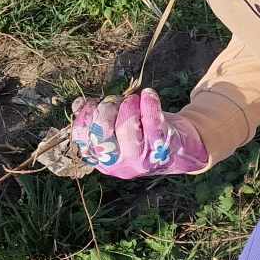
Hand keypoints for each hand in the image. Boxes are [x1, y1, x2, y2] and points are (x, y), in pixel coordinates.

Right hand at [70, 88, 207, 177]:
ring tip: (133, 100)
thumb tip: (78, 104)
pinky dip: (150, 104)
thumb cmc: (142, 135)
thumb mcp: (116, 130)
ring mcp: (141, 159)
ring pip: (125, 129)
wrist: (182, 150)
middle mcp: (118, 164)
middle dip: (105, 110)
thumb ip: (97, 119)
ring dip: (127, 106)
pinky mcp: (162, 149)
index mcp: (101, 161)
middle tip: (115, 101)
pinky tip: (149, 94)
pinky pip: (153, 124)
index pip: (83, 139)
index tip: (93, 103)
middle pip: (101, 134)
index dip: (85, 116)